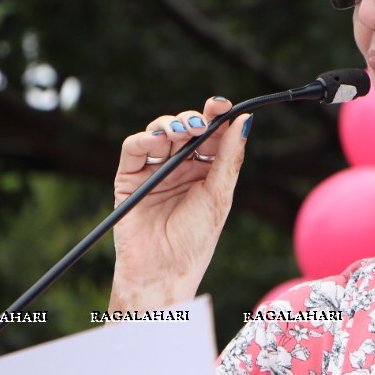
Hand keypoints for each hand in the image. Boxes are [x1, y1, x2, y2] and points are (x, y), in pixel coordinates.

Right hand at [109, 97, 251, 311]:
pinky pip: (133, 149)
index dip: (217, 117)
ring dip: (170, 126)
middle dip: (193, 120)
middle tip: (200, 123)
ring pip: (160, 133)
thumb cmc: (196, 238)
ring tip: (181, 132)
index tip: (223, 105)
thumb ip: (230, 157)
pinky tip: (157, 141)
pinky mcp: (129, 177)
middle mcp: (180, 167)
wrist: (164, 269)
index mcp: (206, 171)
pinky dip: (144, 139)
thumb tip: (246, 120)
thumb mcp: (219, 194)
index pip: (212, 135)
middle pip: (186, 129)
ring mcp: (154, 170)